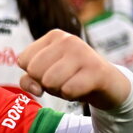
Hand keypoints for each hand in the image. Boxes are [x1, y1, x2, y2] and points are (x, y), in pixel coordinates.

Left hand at [17, 30, 131, 109]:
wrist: (109, 84)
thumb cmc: (72, 78)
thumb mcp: (45, 76)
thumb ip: (29, 80)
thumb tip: (36, 89)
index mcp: (53, 36)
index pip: (22, 60)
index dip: (33, 74)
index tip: (52, 72)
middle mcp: (68, 39)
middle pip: (34, 71)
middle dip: (46, 83)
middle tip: (64, 79)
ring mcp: (83, 52)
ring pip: (49, 81)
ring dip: (59, 90)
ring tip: (73, 83)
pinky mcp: (96, 69)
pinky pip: (68, 90)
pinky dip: (72, 96)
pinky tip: (83, 88)